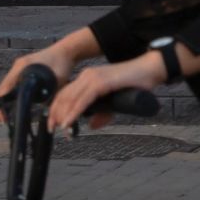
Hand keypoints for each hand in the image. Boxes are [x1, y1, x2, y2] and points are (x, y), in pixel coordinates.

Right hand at [0, 45, 77, 122]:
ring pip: (8, 86)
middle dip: (2, 104)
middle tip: (2, 120)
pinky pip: (14, 83)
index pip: (5, 87)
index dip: (2, 103)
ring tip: (6, 115)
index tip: (1, 116)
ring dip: (6, 99)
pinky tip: (15, 104)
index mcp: (22, 67)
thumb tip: (42, 109)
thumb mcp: (56, 80)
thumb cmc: (62, 64)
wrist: (67, 51)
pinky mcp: (25, 69)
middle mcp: (18, 66)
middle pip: (4, 87)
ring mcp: (20, 67)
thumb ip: (50, 93)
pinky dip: (12, 94)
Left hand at [46, 53, 165, 132]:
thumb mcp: (115, 102)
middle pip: (63, 96)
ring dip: (62, 115)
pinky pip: (83, 100)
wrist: (149, 70)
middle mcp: (87, 76)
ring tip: (58, 128)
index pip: (65, 94)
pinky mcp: (101, 82)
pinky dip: (73, 112)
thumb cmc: (135, 84)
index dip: (56, 109)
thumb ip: (103, 113)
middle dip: (54, 113)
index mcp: (88, 78)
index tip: (52, 123)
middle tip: (50, 129)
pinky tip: (68, 122)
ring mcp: (93, 77)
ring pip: (70, 98)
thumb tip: (91, 125)